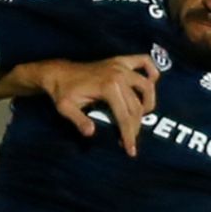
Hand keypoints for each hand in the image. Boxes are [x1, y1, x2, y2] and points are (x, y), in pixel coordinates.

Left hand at [41, 54, 158, 156]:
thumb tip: (91, 133)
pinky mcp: (120, 61)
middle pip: (136, 106)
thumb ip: (78, 120)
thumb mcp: (66, 108)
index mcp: (107, 86)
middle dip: (135, 126)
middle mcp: (118, 74)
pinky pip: (143, 61)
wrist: (58, 73)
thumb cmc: (62, 92)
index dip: (129, 135)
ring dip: (148, 103)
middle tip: (130, 139)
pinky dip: (151, 71)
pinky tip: (152, 83)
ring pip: (146, 86)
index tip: (130, 151)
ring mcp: (121, 66)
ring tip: (140, 117)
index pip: (124, 116)